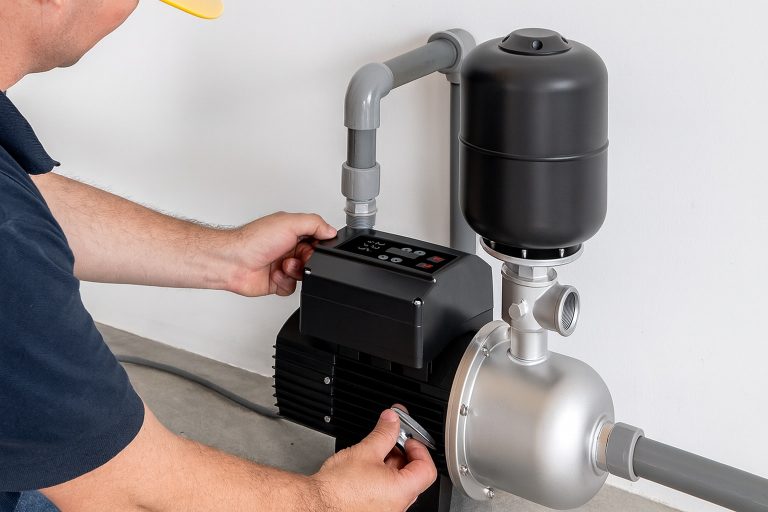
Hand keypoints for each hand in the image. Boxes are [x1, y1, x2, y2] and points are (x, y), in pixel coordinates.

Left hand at [224, 212, 336, 296]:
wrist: (233, 261)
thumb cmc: (253, 240)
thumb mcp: (289, 222)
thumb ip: (314, 224)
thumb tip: (331, 230)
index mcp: (292, 232)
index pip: (318, 239)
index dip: (319, 246)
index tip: (315, 247)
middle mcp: (288, 248)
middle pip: (314, 259)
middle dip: (307, 260)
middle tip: (297, 257)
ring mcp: (283, 265)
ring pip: (305, 275)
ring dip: (295, 272)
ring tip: (283, 266)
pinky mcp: (277, 282)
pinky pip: (292, 288)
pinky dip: (285, 282)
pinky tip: (274, 275)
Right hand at [311, 408, 437, 511]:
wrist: (314, 505)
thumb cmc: (337, 488)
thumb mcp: (365, 451)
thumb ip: (384, 433)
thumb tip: (392, 420)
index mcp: (402, 491)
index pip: (427, 468)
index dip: (419, 449)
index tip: (408, 440)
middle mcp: (398, 506)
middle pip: (412, 476)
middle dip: (401, 454)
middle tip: (388, 441)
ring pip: (397, 485)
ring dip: (389, 467)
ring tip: (372, 455)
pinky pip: (385, 494)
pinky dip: (379, 480)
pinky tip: (364, 470)